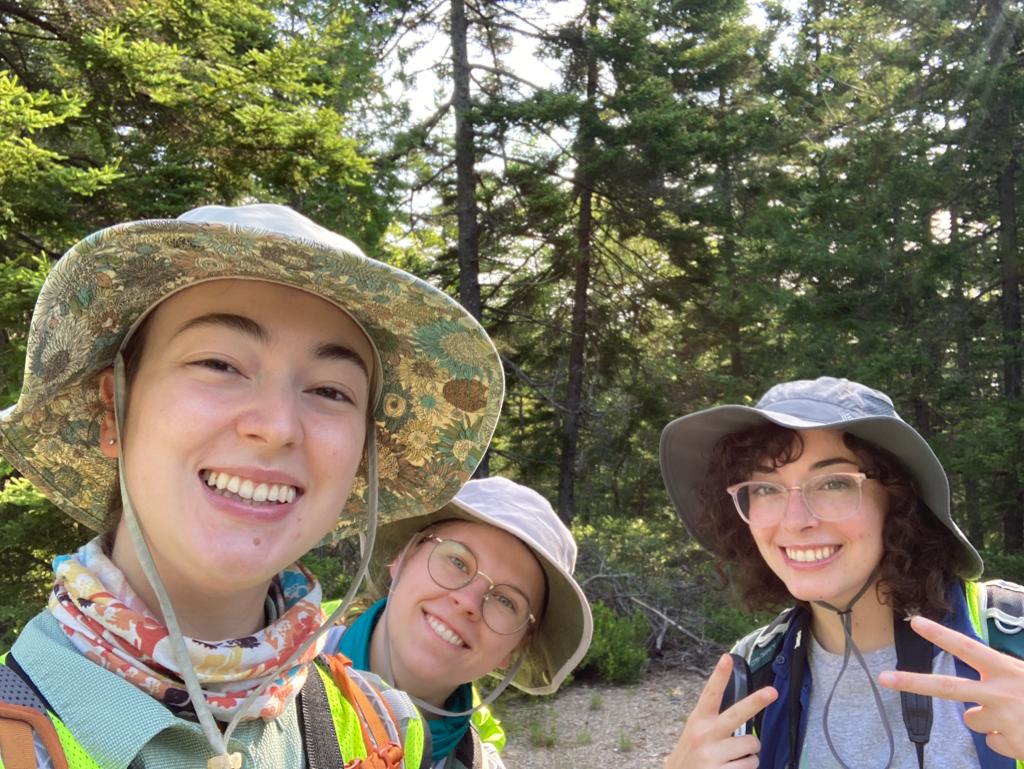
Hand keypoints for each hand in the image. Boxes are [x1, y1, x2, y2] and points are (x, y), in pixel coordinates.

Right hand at [664, 653, 777, 768]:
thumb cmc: (691, 760)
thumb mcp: (693, 737)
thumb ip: (713, 727)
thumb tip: (744, 726)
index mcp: (697, 723)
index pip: (710, 695)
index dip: (719, 676)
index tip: (727, 658)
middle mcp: (705, 736)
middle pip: (737, 715)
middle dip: (756, 701)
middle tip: (772, 692)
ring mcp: (713, 756)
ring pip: (752, 747)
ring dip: (748, 756)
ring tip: (731, 762)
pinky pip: (750, 767)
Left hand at [878, 615, 1023, 758]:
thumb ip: (1002, 673)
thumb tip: (978, 675)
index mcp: (1007, 669)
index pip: (967, 647)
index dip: (941, 635)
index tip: (915, 621)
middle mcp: (1001, 692)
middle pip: (947, 688)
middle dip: (912, 682)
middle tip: (883, 678)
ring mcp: (1004, 719)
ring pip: (973, 720)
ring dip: (987, 719)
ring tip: (1016, 716)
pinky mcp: (1011, 744)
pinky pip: (992, 742)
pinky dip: (1004, 740)